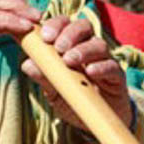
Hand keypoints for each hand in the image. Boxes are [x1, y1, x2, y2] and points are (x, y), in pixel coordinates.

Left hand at [19, 16, 131, 132]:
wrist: (94, 119)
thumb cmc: (71, 98)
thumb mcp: (53, 90)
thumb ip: (43, 77)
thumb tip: (26, 64)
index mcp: (69, 45)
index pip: (64, 24)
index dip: (55, 25)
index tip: (44, 36)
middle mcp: (87, 47)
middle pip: (83, 27)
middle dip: (69, 33)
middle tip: (58, 47)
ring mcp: (103, 60)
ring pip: (98, 44)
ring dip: (82, 50)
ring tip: (69, 61)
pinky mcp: (116, 76)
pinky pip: (111, 65)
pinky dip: (100, 67)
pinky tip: (90, 71)